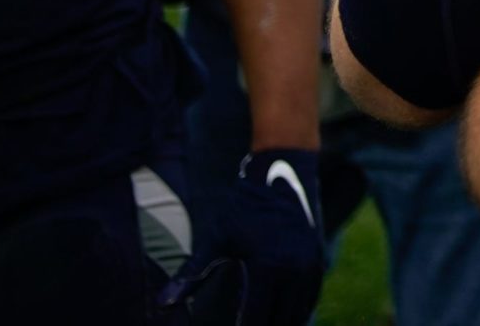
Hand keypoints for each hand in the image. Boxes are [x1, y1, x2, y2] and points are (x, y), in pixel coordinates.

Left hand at [183, 148, 325, 325]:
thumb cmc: (245, 204)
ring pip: (300, 312)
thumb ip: (192, 273)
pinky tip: (282, 318)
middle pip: (281, 320)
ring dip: (282, 323)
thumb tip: (162, 304)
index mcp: (270, 266)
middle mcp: (296, 269)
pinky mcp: (318, 258)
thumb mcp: (217, 237)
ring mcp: (311, 264)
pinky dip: (297, 312)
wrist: (284, 169)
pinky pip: (310, 297)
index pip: (256, 318)